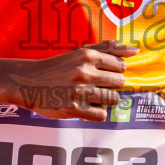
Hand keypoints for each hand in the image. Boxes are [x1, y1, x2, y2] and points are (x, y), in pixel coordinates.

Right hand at [8, 40, 137, 120]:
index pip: (121, 66)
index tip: (103, 73)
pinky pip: (101, 115)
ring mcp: (78, 91)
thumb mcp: (81, 51)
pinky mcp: (72, 109)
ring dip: (105, 100)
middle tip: (95, 85)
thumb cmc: (59, 66)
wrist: (29, 82)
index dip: (115, 72)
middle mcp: (84, 72)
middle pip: (119, 83)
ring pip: (112, 99)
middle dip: (111, 86)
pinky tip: (86, 107)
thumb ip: (108, 48)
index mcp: (87, 56)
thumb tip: (136, 50)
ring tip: (90, 96)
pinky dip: (96, 113)